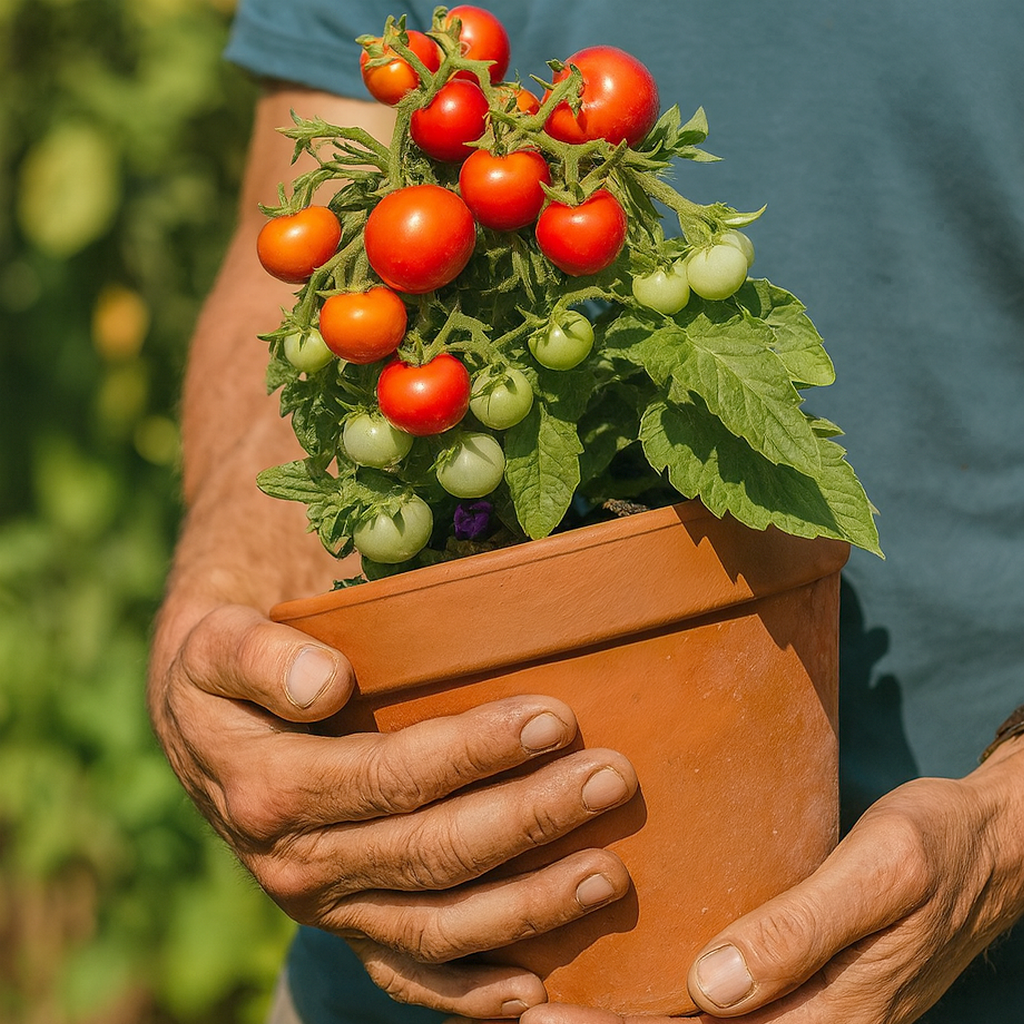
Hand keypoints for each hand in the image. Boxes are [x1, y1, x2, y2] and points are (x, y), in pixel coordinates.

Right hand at [148, 596, 636, 1019]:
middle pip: (431, 853)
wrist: (198, 716)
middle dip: (529, 820)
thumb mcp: (219, 639)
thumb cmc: (226, 661)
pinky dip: (471, 993)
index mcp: (270, 789)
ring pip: (436, 925)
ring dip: (527, 906)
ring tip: (607, 872)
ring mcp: (326, 905)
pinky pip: (408, 975)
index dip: (476, 753)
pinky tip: (534, 988)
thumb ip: (260, 658)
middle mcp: (296, 864)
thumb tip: (326, 685)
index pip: (393, 777)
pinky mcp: (346, 923)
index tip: (554, 719)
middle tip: (611, 780)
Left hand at [517, 738, 1023, 1023]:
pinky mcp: (801, 985)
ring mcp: (807, 1011)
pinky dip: (669, 1005)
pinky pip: (724, 1008)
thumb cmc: (935, 850)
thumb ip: (801, 931)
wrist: (988, 849)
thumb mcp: (881, 876)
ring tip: (547, 1003)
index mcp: (830, 1018)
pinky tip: (624, 979)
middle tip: (523, 1013)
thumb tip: (712, 989)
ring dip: (629, 1023)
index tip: (543, 1019)